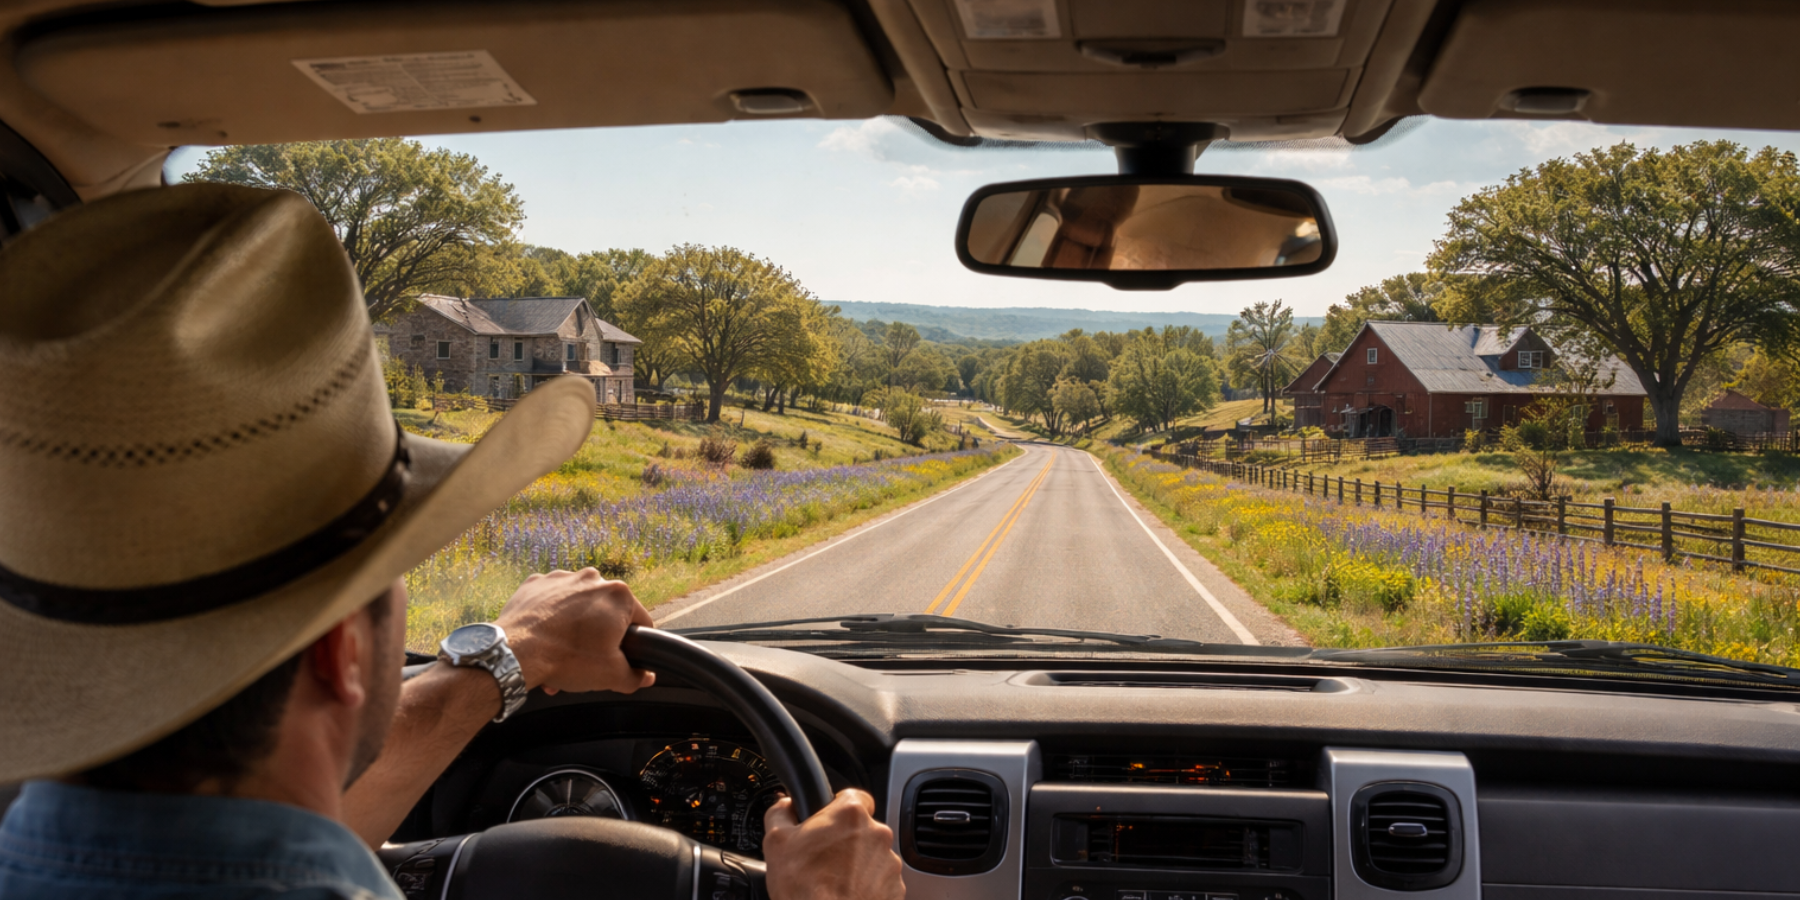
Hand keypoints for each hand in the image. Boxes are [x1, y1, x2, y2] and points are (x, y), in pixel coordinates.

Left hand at [493, 568, 655, 695]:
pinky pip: (552, 600)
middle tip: (586, 660)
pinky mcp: (537, 583)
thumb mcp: (611, 676)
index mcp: (619, 596)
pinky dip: (551, 616)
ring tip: (562, 653)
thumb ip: (635, 677)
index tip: (621, 657)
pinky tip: (545, 638)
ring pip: (578, 606)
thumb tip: (645, 676)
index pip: (641, 621)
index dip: (635, 643)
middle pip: (606, 613)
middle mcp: (593, 578)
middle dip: (599, 636)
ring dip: (575, 627)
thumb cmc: (566, 658)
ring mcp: (562, 578)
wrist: (515, 652)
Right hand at [762, 789, 903, 899]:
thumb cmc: (805, 888)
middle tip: (823, 857)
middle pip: (862, 829)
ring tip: (833, 882)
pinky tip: (846, 895)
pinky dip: (867, 886)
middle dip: (845, 840)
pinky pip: (880, 881)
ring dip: (856, 864)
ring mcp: (889, 863)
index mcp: (851, 815)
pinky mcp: (896, 888)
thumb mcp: (776, 843)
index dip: (838, 807)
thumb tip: (784, 807)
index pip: (854, 796)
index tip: (828, 821)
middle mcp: (877, 834)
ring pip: (872, 856)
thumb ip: (780, 813)